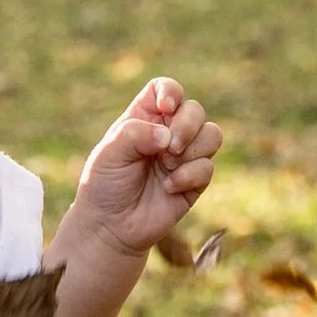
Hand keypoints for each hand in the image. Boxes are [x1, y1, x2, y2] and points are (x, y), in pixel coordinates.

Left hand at [63, 76, 221, 267]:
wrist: (111, 226)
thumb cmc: (105, 184)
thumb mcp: (109, 153)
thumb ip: (135, 134)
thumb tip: (168, 136)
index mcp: (145, 118)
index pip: (167, 90)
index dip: (171, 92)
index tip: (166, 107)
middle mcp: (168, 133)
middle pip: (195, 110)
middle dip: (187, 125)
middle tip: (169, 148)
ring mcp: (183, 156)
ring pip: (212, 135)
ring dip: (193, 149)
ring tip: (168, 166)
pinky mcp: (195, 181)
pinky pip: (208, 167)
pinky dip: (189, 175)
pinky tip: (168, 187)